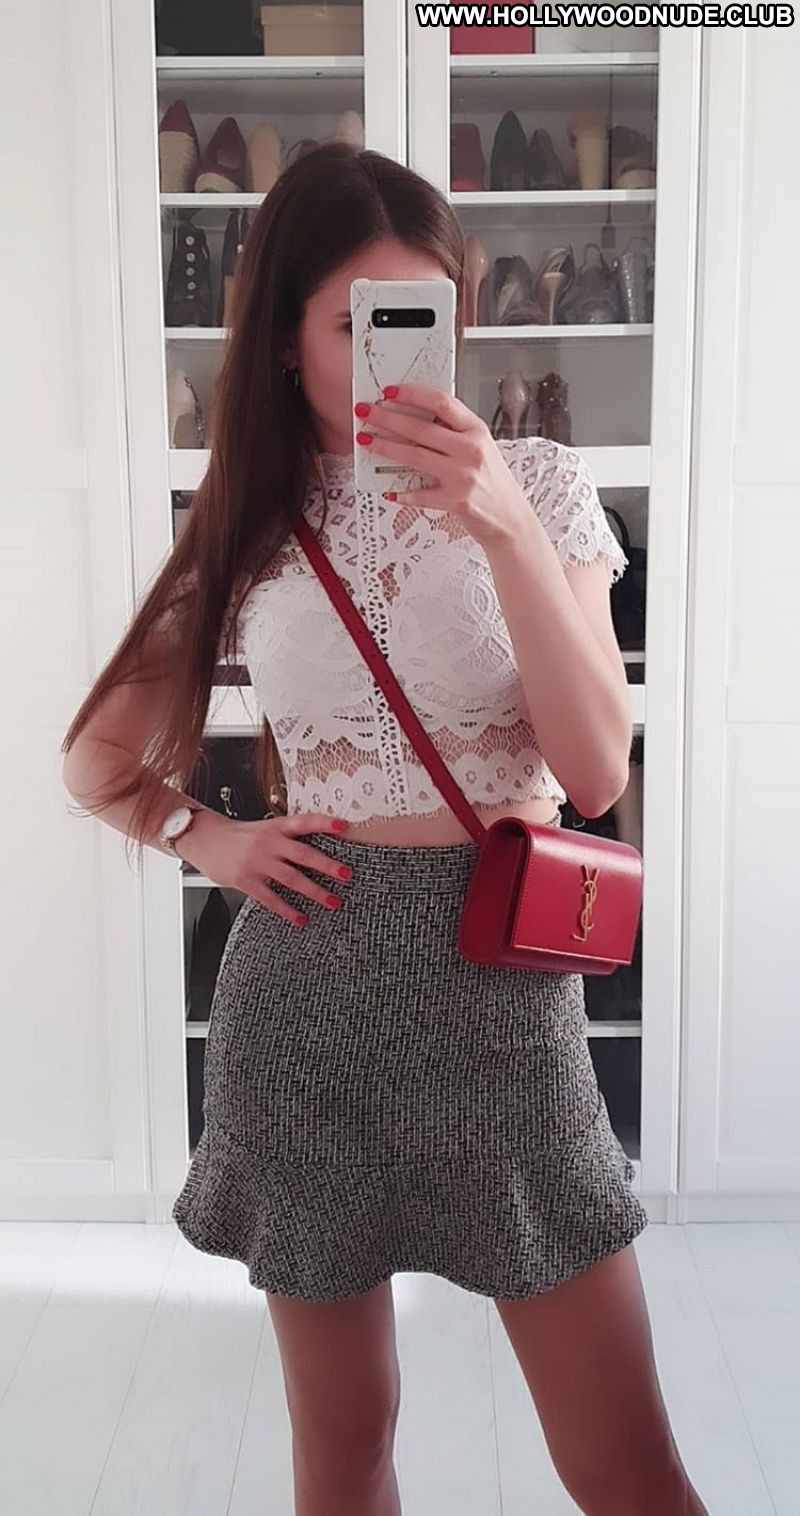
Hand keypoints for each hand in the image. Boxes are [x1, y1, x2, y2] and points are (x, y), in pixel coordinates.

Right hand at [179, 810, 353, 928]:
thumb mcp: (263, 829)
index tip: (343, 826)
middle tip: (345, 874)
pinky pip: (271, 898)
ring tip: (333, 901)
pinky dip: (288, 911)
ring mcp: (258, 862)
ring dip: (315, 892)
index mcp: (275, 827)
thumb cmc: (238, 837)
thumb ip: (285, 837)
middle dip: (327, 865)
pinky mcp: (247, 881)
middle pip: (302, 853)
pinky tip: (301, 918)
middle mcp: (268, 843)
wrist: (205, 840)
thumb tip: (315, 848)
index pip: (303, 822)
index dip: (324, 823)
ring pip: (291, 878)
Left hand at [354, 383, 529, 547]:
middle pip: (421, 428)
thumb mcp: (482, 448)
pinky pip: (421, 494)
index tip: (390, 392)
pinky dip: (403, 493)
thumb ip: (455, 432)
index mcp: (477, 431)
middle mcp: (471, 451)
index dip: (412, 394)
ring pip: (415, 456)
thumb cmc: (493, 483)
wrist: (510, 519)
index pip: (441, 403)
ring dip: (386, 447)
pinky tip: (389, 489)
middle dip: (387, 418)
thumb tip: (417, 417)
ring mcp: (463, 477)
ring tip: (367, 440)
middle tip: (367, 412)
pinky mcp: (456, 501)